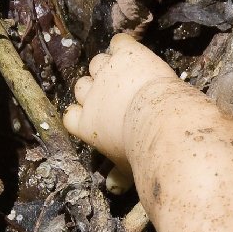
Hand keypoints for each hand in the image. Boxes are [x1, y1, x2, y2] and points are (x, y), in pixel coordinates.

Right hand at [64, 33, 183, 179]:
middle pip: (82, 85)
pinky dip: (125, 47)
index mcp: (84, 124)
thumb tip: (113, 188)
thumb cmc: (144, 151)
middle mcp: (90, 96)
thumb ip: (118, 175)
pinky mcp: (126, 53)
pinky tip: (135, 55)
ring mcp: (107, 71)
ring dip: (110, 66)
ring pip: (98, 62)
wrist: (162, 122)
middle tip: (117, 96)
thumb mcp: (127, 167)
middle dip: (96, 88)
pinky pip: (119, 43)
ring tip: (127, 75)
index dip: (81, 112)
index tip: (94, 114)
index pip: (69, 114)